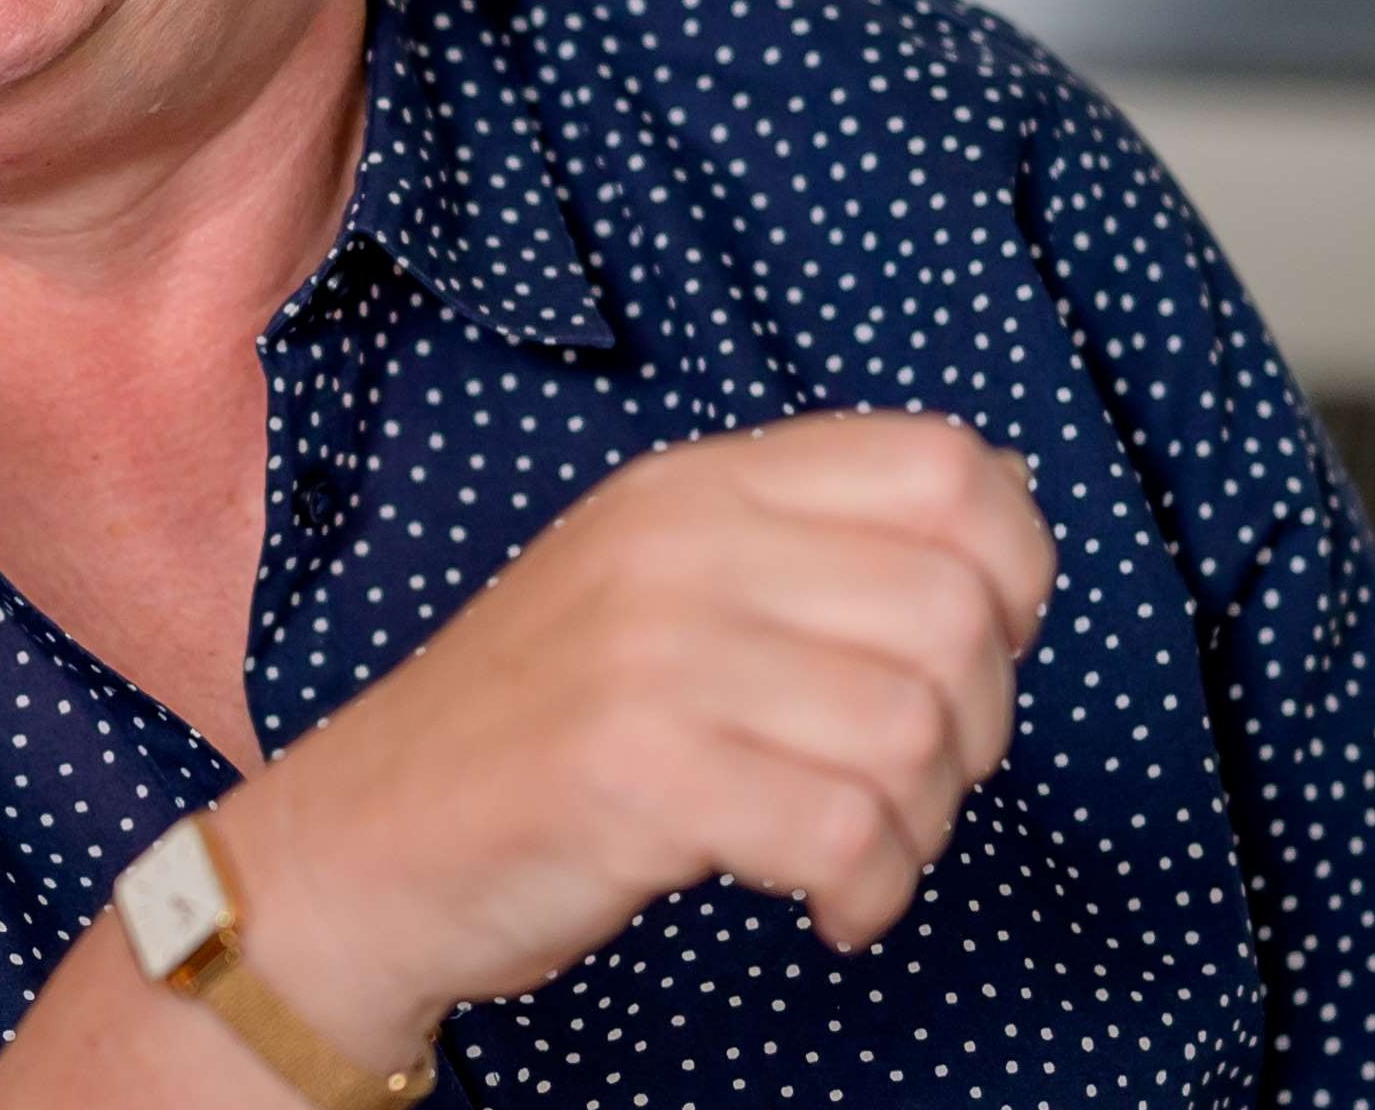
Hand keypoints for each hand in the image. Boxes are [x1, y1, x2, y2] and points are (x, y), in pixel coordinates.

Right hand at [222, 412, 1052, 1042]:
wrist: (359, 846)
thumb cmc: (536, 731)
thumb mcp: (661, 584)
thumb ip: (809, 540)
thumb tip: (1010, 502)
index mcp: (698, 485)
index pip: (946, 464)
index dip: (1015, 568)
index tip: (978, 653)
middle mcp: (678, 546)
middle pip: (955, 609)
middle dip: (979, 729)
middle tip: (913, 786)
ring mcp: (650, 655)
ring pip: (913, 730)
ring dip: (921, 826)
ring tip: (859, 851)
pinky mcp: (634, 773)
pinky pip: (845, 831)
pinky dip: (870, 893)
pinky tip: (832, 909)